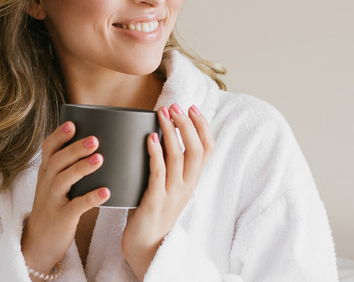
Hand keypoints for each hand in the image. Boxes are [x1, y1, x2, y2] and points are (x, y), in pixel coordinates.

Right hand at [20, 121, 110, 274]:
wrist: (38, 244)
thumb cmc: (53, 208)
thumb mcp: (53, 185)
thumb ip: (67, 167)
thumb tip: (94, 142)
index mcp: (46, 173)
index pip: (48, 149)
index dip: (58, 136)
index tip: (72, 124)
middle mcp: (47, 184)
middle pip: (57, 161)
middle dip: (74, 149)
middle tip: (95, 139)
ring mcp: (53, 202)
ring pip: (63, 181)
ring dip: (81, 168)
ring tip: (100, 159)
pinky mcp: (61, 219)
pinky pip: (76, 207)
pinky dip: (91, 198)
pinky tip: (106, 192)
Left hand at [121, 103, 213, 280]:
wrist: (145, 246)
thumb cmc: (152, 213)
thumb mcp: (168, 186)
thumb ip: (169, 165)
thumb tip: (160, 134)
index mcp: (192, 181)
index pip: (208, 149)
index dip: (203, 126)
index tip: (192, 107)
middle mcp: (187, 186)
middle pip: (197, 150)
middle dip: (187, 124)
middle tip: (175, 106)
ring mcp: (173, 194)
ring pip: (180, 158)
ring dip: (171, 132)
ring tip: (162, 114)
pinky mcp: (156, 201)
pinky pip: (159, 173)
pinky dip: (156, 153)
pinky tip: (150, 138)